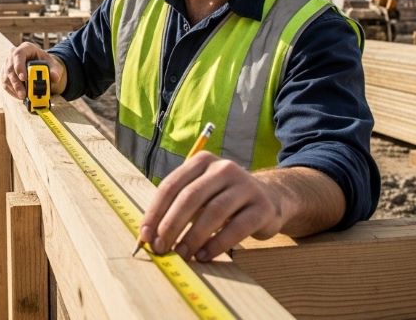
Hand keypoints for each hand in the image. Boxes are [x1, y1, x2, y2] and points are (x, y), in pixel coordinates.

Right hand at [1, 42, 66, 100]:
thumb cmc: (45, 62)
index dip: (19, 66)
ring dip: (14, 89)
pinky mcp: (5, 74)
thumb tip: (55, 77)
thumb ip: (55, 70)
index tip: (23, 78)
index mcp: (25, 48)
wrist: (40, 66)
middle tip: (23, 94)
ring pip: (6, 77)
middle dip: (16, 83)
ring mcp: (7, 64)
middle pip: (10, 68)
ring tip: (23, 97)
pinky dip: (12, 91)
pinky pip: (5, 83)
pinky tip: (19, 96)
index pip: (18, 54)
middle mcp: (13, 55)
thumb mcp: (52, 64)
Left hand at [139, 153, 283, 261]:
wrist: (269, 198)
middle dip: (171, 225)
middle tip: (161, 248)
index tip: (145, 235)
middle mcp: (224, 168)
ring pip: (213, 212)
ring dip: (193, 237)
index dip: (156, 212)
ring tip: (182, 254)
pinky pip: (237, 227)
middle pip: (190, 197)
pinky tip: (205, 255)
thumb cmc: (223, 199)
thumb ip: (176, 208)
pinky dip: (218, 244)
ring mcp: (245, 185)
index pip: (171, 185)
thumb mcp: (200, 193)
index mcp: (202, 161)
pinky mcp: (262, 207)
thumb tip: (149, 235)